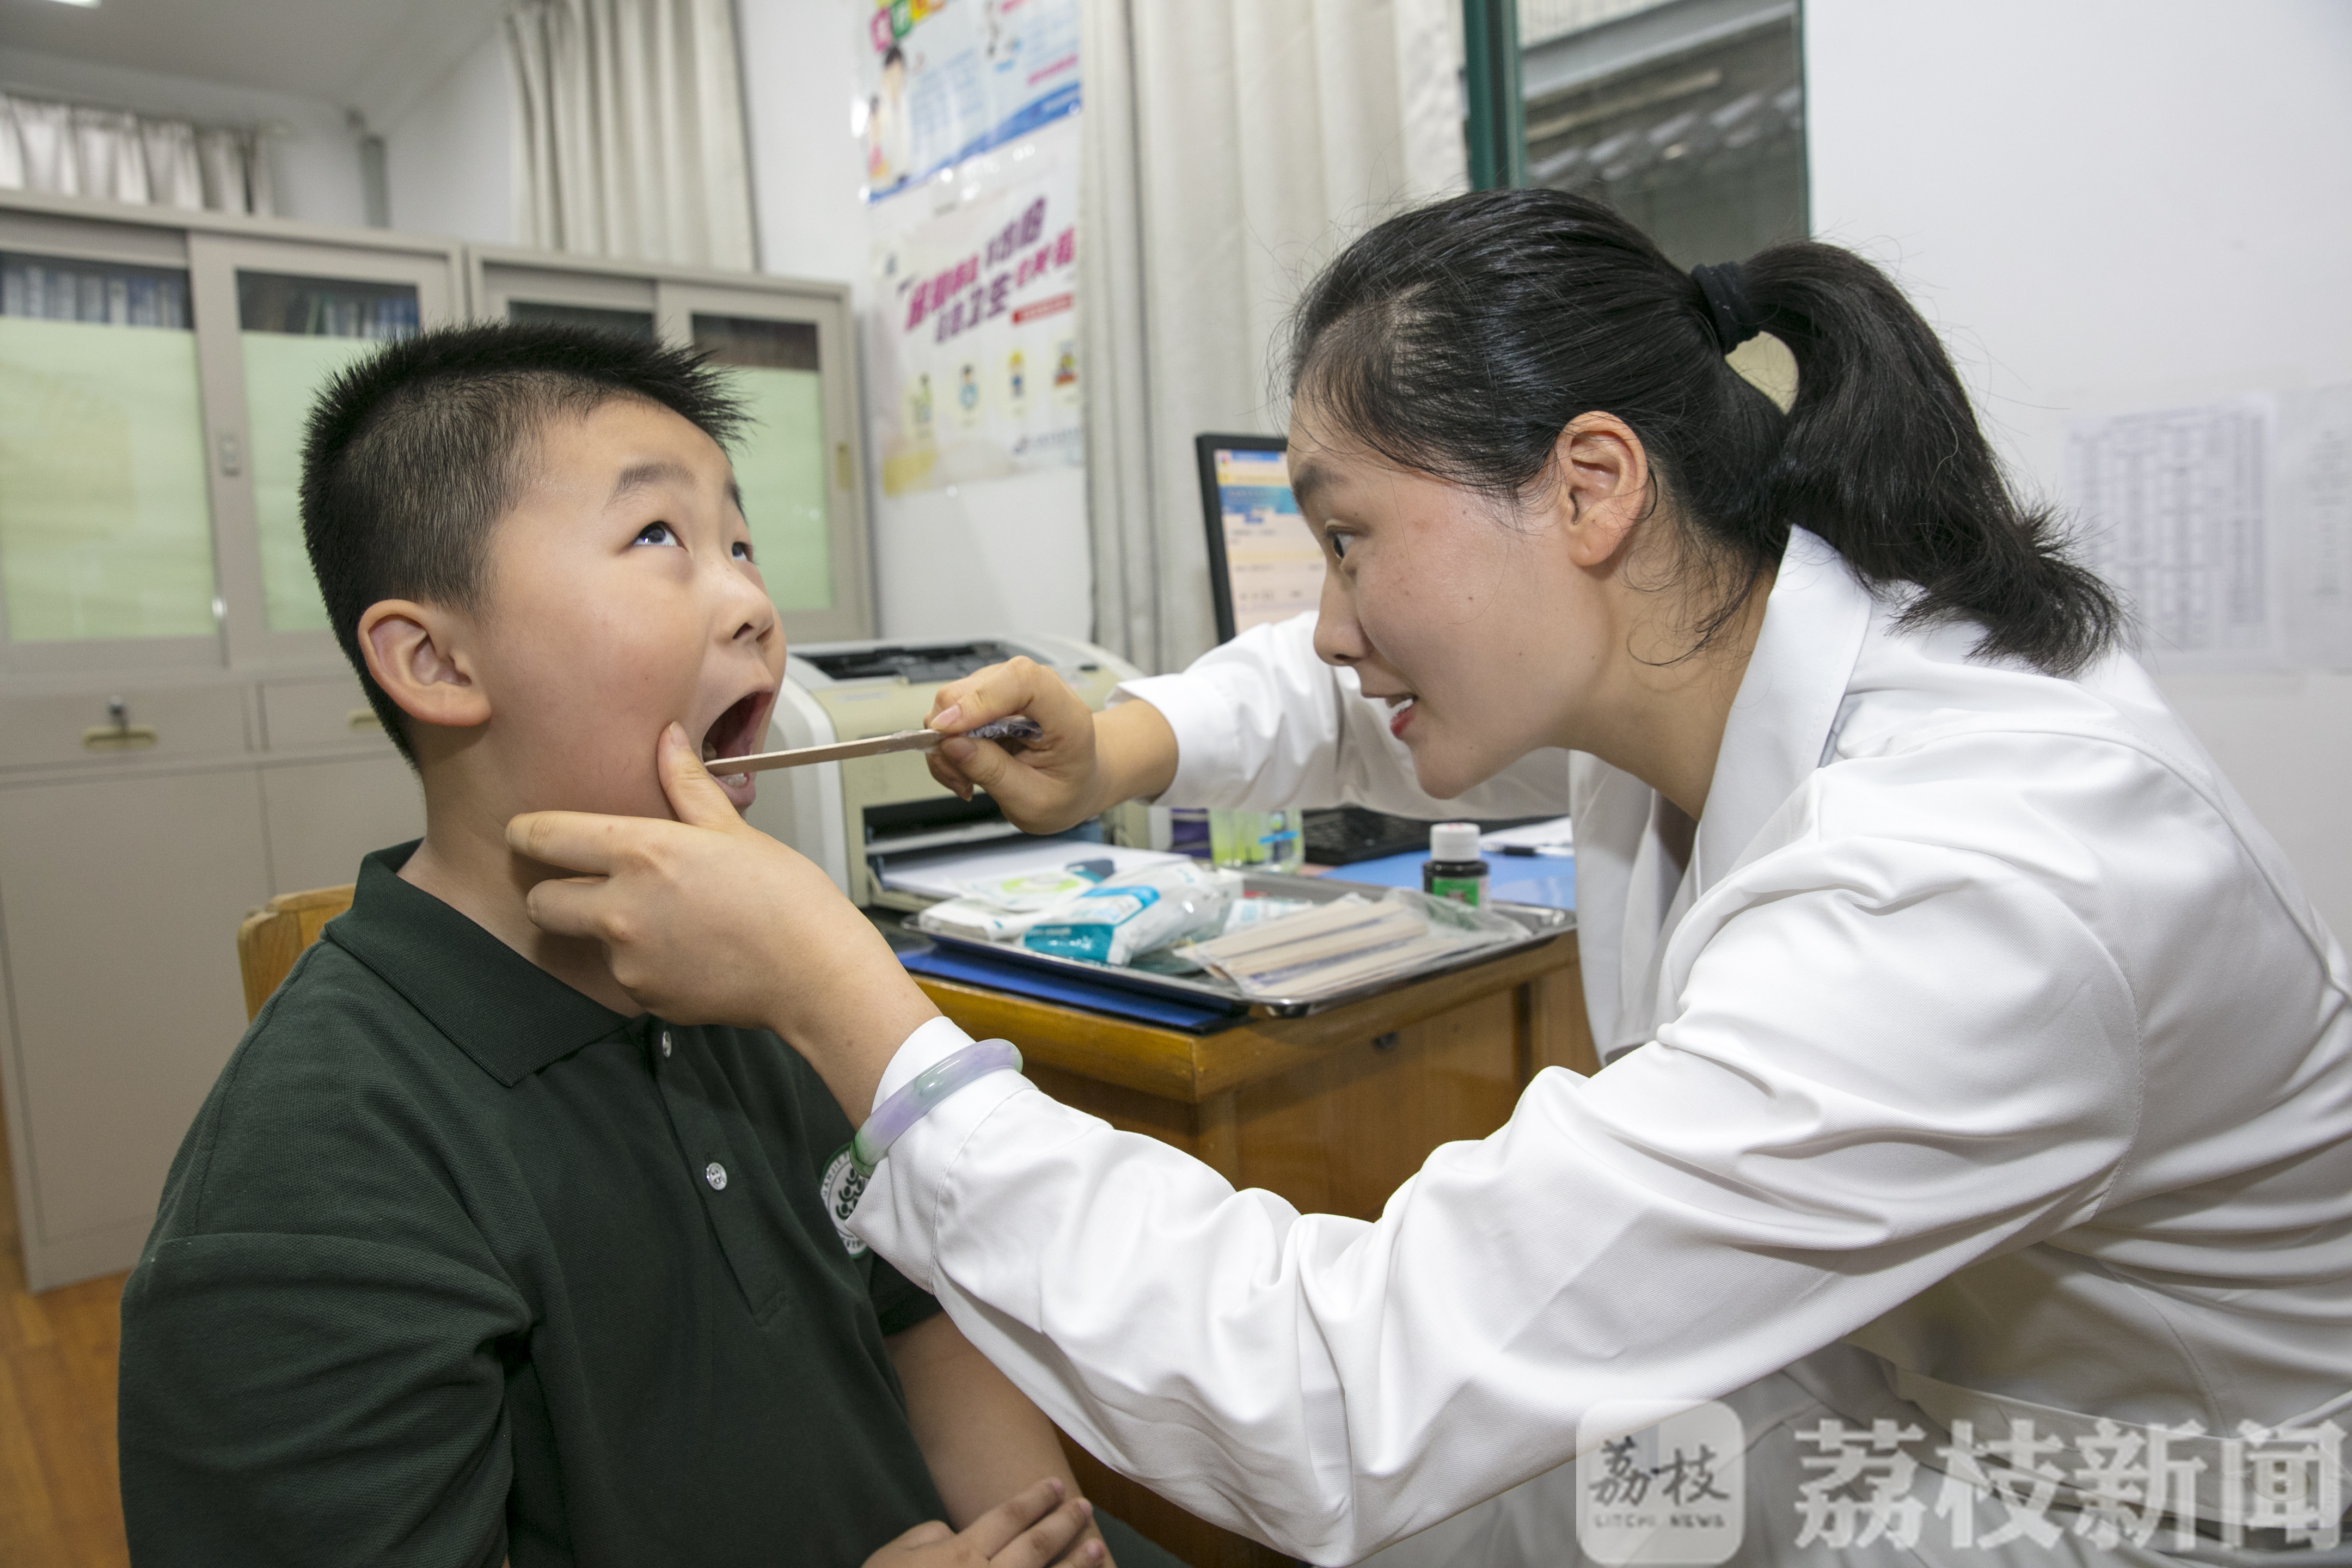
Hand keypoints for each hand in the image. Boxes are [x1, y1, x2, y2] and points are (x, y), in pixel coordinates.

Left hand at [509, 723, 939, 1116]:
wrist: (815, 972)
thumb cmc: (786, 897)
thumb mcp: (733, 830)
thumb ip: (686, 786)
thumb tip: (668, 739)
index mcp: (639, 854)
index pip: (544, 837)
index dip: (527, 833)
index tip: (528, 833)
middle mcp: (620, 909)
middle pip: (540, 901)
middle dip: (553, 891)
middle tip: (585, 883)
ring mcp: (628, 960)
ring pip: (585, 940)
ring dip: (607, 930)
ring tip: (666, 920)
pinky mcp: (644, 998)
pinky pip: (625, 974)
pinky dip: (644, 963)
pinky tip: (687, 951)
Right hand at [865, 1479, 1103, 1567]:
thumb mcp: (893, 1555)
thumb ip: (928, 1535)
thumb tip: (953, 1529)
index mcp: (960, 1553)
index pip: (1008, 1517)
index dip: (1035, 1499)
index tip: (1056, 1484)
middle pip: (1035, 1545)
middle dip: (1063, 1524)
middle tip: (1085, 1507)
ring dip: (1074, 1565)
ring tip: (1097, 1547)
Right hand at [927, 659, 1177, 833]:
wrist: (1078, 781)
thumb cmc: (1066, 789)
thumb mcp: (1034, 801)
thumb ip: (994, 773)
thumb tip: (950, 745)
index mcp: (1066, 714)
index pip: (1022, 680)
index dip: (980, 700)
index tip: (948, 731)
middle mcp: (1036, 689)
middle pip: (974, 688)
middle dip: (951, 734)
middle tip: (961, 779)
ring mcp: (1008, 689)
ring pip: (952, 700)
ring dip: (946, 744)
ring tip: (967, 779)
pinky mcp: (987, 698)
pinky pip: (949, 713)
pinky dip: (947, 744)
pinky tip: (966, 769)